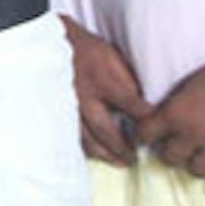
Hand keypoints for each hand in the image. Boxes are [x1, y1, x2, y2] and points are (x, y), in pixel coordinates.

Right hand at [62, 18, 149, 166]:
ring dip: (105, 154)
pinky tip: (96, 153)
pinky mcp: (57, 112)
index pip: (131, 105)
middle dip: (123, 148)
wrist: (49, 43)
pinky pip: (72, 136)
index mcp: (103, 81)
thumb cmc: (84, 48)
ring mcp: (69, 107)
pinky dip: (86, 148)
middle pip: (107, 131)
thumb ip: (126, 79)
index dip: (146, 120)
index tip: (155, 131)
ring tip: (119, 162)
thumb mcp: (112, 56)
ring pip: (87, 140)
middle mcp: (85, 98)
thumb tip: (142, 101)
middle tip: (135, 160)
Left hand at [141, 48, 204, 185]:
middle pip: (170, 158)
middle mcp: (194, 132)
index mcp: (175, 112)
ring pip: (198, 171)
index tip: (154, 135)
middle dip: (175, 151)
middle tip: (184, 144)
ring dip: (201, 163)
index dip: (147, 136)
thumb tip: (161, 123)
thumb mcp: (190, 84)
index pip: (144, 136)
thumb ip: (175, 106)